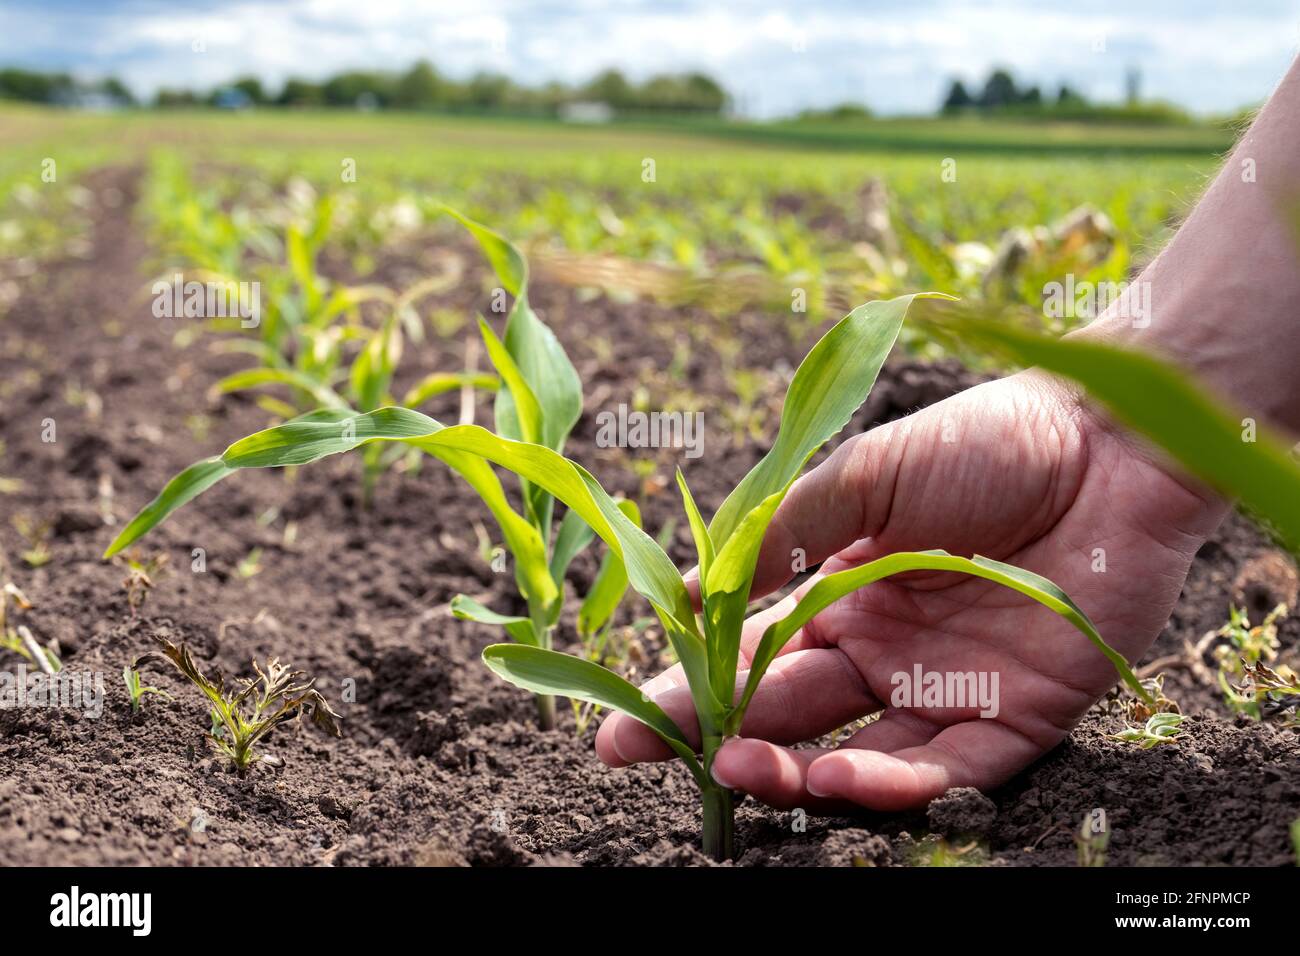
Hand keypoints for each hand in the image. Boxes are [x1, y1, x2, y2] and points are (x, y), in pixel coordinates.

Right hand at [596, 371, 1225, 811]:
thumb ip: (784, 534)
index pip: (750, 655)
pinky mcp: (1017, 716)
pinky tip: (840, 782)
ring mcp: (948, 688)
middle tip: (656, 758)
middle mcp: (885, 650)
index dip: (688, 690)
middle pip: (791, 714)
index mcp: (842, 593)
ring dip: (797, 775)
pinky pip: (949, 771)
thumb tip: (693, 593)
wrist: (1108, 443)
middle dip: (721, 740)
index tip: (625, 725)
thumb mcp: (866, 475)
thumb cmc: (984, 444)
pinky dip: (894, 785)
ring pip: (861, 757)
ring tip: (744, 773)